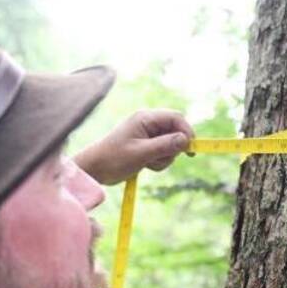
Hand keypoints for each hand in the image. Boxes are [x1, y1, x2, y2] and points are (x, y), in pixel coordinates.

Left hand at [74, 110, 193, 184]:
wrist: (95, 169)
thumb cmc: (113, 159)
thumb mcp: (140, 154)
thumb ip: (164, 146)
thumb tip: (185, 140)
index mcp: (145, 118)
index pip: (175, 117)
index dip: (186, 131)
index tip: (190, 148)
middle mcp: (148, 123)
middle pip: (175, 131)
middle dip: (173, 147)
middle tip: (161, 159)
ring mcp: (148, 134)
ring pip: (171, 143)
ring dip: (165, 157)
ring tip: (149, 163)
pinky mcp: (147, 145)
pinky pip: (164, 151)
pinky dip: (159, 160)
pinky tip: (146, 165)